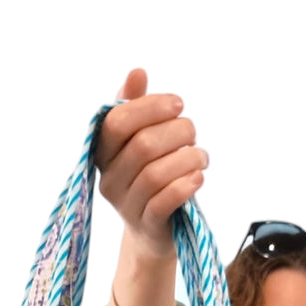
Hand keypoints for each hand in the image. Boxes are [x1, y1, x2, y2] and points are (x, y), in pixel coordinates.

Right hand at [96, 68, 207, 254]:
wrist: (153, 233)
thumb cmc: (149, 176)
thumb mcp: (140, 141)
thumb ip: (135, 108)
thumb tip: (137, 72)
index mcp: (103, 153)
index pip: (117, 121)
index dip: (150, 107)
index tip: (178, 104)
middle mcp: (110, 180)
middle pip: (142, 145)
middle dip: (177, 132)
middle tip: (193, 133)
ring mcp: (127, 206)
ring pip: (156, 173)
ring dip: (188, 158)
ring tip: (201, 157)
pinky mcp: (148, 226)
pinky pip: (165, 201)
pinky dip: (185, 185)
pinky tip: (198, 177)